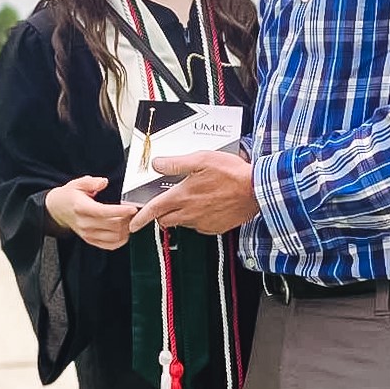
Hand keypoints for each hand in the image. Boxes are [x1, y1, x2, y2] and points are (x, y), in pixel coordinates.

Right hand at [45, 175, 135, 249]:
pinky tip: (125, 230)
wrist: (57, 210)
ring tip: (131, 219)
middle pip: (111, 225)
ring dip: (126, 229)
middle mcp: (85, 223)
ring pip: (113, 237)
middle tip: (135, 211)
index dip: (120, 211)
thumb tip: (103, 182)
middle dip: (127, 219)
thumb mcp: (77, 183)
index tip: (132, 208)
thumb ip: (91, 182)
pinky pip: (110, 245)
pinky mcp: (91, 240)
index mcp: (82, 208)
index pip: (103, 212)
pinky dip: (121, 240)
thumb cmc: (69, 196)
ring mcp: (88, 234)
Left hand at [129, 151, 259, 234]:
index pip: (154, 210)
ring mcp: (202, 223)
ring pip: (182, 223)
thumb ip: (176, 163)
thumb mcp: (202, 159)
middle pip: (165, 220)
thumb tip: (157, 164)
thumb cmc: (231, 173)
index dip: (140, 218)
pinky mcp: (214, 228)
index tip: (133, 223)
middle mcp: (189, 213)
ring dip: (180, 215)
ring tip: (192, 200)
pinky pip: (199, 226)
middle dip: (161, 214)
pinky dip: (197, 218)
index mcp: (182, 196)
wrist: (256, 190)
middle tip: (166, 204)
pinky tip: (207, 206)